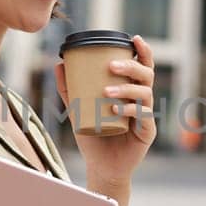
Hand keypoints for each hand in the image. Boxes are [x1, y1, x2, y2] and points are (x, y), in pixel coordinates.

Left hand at [55, 35, 156, 185]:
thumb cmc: (93, 135)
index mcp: (131, 90)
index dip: (142, 51)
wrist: (102, 166)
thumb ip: (69, 88)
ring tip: (106, 92)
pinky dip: (130, 109)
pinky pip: (143, 115)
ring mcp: (146, 115)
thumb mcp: (77, 110)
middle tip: (112, 65)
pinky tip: (116, 109)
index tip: (134, 38)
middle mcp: (142, 100)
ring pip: (145, 93)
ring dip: (126, 88)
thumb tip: (58, 63)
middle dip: (131, 66)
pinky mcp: (147, 131)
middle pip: (146, 75)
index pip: (142, 66)